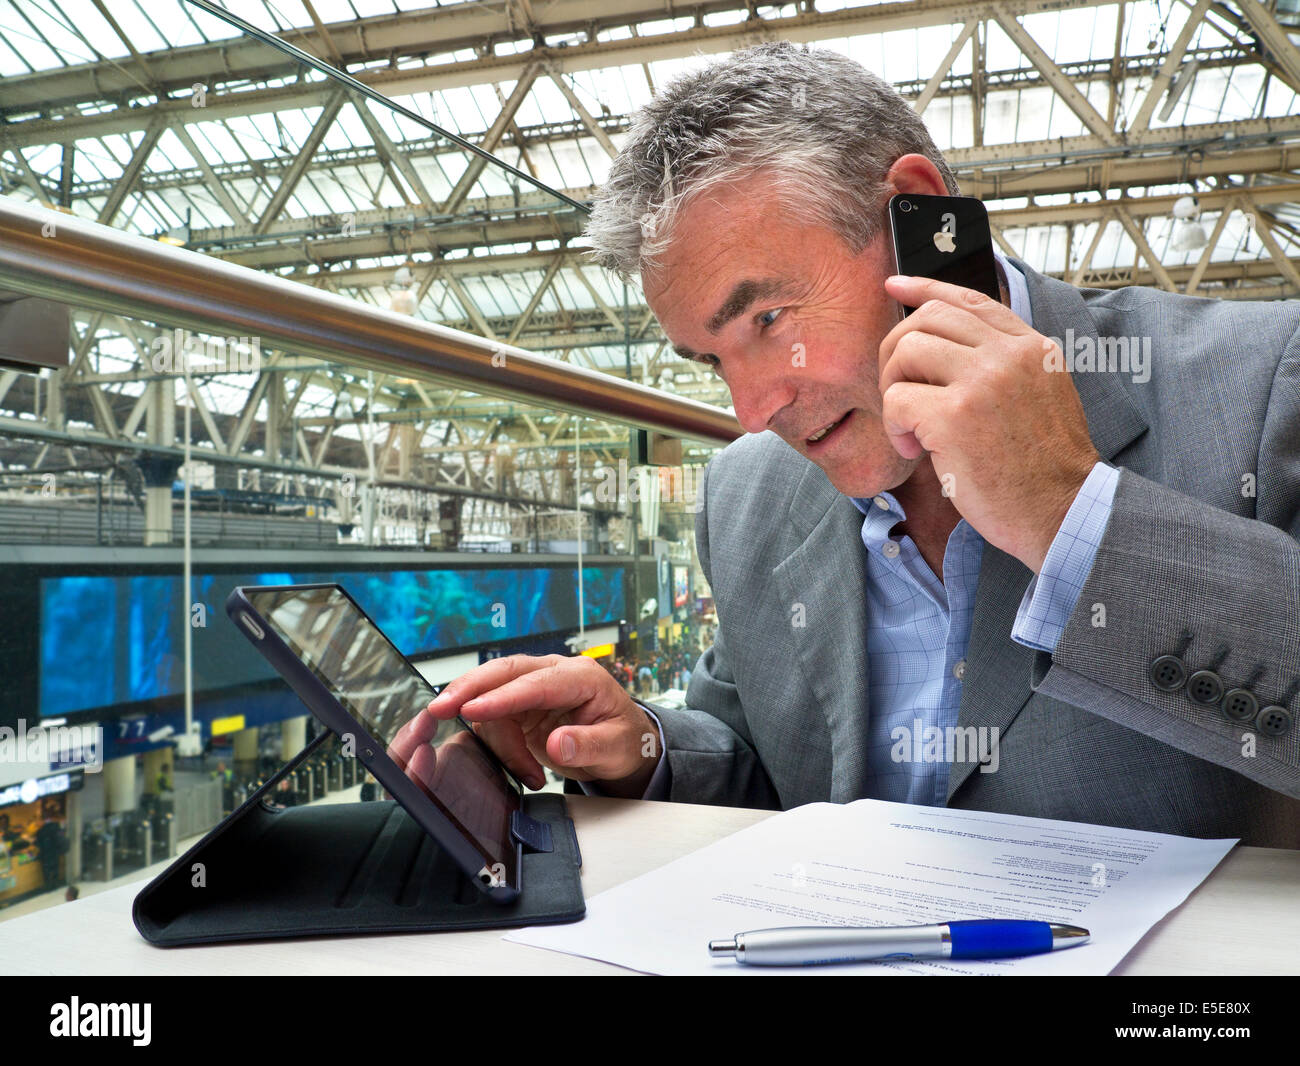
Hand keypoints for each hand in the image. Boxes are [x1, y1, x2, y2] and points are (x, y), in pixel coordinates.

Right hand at [425, 654, 660, 796]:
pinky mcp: (521, 706)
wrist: (623, 745)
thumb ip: (588, 745)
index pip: (535, 682)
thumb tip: (559, 743)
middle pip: (503, 672)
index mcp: (581, 676)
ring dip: (497, 739)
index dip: (501, 696)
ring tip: (527, 772)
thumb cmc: (623, 739)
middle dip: (469, 690)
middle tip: (438, 709)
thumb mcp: (616, 748)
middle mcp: (554, 674)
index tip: (472, 709)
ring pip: (492, 699)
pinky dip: (497, 744)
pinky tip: (520, 766)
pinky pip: (494, 719)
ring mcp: (535, 688)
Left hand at [879, 274, 1100, 572]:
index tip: (894, 285)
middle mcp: (1008, 355)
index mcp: (1030, 347)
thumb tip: (944, 346)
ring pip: (905, 351)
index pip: (968, 299)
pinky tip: (914, 449)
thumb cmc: (1042, 469)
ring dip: (893, 391)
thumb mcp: (1039, 396)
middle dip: (896, 353)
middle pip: (926, 319)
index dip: (924, 287)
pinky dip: (894, 426)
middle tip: (899, 394)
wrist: (1062, 511)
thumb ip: (1003, 366)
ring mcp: (982, 382)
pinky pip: (897, 400)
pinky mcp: (954, 416)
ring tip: (909, 426)